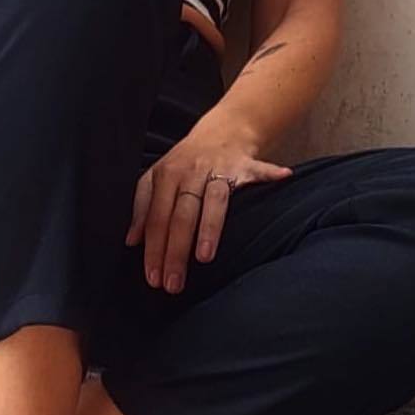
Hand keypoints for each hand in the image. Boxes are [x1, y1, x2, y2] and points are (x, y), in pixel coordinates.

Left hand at [126, 122, 291, 293]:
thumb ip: (142, 206)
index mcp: (165, 175)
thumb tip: (131, 240)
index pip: (157, 217)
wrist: (222, 131)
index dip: (154, 248)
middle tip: (173, 283)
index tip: (153, 277)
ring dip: (208, 228)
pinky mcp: (245, 166)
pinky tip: (283, 179)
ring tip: (203, 257)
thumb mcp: (158, 177)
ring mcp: (218, 168)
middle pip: (180, 215)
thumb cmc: (186, 162)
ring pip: (213, 201)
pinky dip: (271, 175)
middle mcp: (190, 171)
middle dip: (175, 251)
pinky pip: (259, 171)